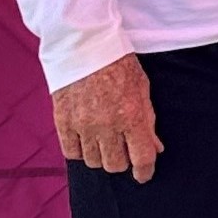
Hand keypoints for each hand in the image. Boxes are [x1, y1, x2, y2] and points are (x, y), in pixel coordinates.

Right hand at [52, 54, 160, 180]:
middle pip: (115, 165)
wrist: (84, 43)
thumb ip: (148, 121)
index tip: (144, 175)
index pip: (141, 158)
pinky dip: (80, 150)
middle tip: (122, 150)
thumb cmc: (117, 63)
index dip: (145, 172)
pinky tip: (86, 139)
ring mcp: (82, 124)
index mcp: (131, 116)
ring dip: (101, 156)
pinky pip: (71, 152)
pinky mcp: (62, 121)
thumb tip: (155, 148)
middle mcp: (106, 124)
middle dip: (122, 161)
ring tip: (103, 141)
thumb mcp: (142, 89)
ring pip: (93, 161)